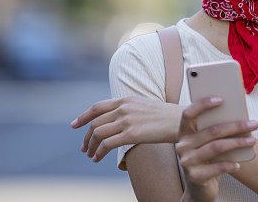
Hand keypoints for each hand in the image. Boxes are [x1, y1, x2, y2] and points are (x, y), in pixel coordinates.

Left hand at [70, 96, 184, 161]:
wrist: (183, 121)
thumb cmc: (167, 117)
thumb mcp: (145, 107)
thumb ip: (130, 110)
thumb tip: (119, 119)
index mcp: (126, 99)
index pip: (97, 107)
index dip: (83, 116)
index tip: (75, 125)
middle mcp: (124, 108)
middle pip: (95, 122)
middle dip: (86, 136)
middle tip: (83, 148)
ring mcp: (127, 120)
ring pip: (98, 134)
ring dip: (90, 146)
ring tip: (90, 155)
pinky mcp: (131, 133)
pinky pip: (107, 144)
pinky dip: (98, 152)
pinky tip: (97, 158)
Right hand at [176, 96, 257, 201]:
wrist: (199, 188)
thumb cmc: (208, 159)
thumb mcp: (209, 143)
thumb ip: (216, 130)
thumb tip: (240, 118)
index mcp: (184, 132)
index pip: (188, 114)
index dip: (202, 104)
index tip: (221, 99)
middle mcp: (182, 145)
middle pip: (211, 131)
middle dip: (235, 126)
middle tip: (254, 123)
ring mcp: (187, 161)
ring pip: (216, 147)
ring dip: (237, 143)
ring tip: (252, 140)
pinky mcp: (194, 176)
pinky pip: (216, 167)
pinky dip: (230, 164)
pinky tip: (239, 164)